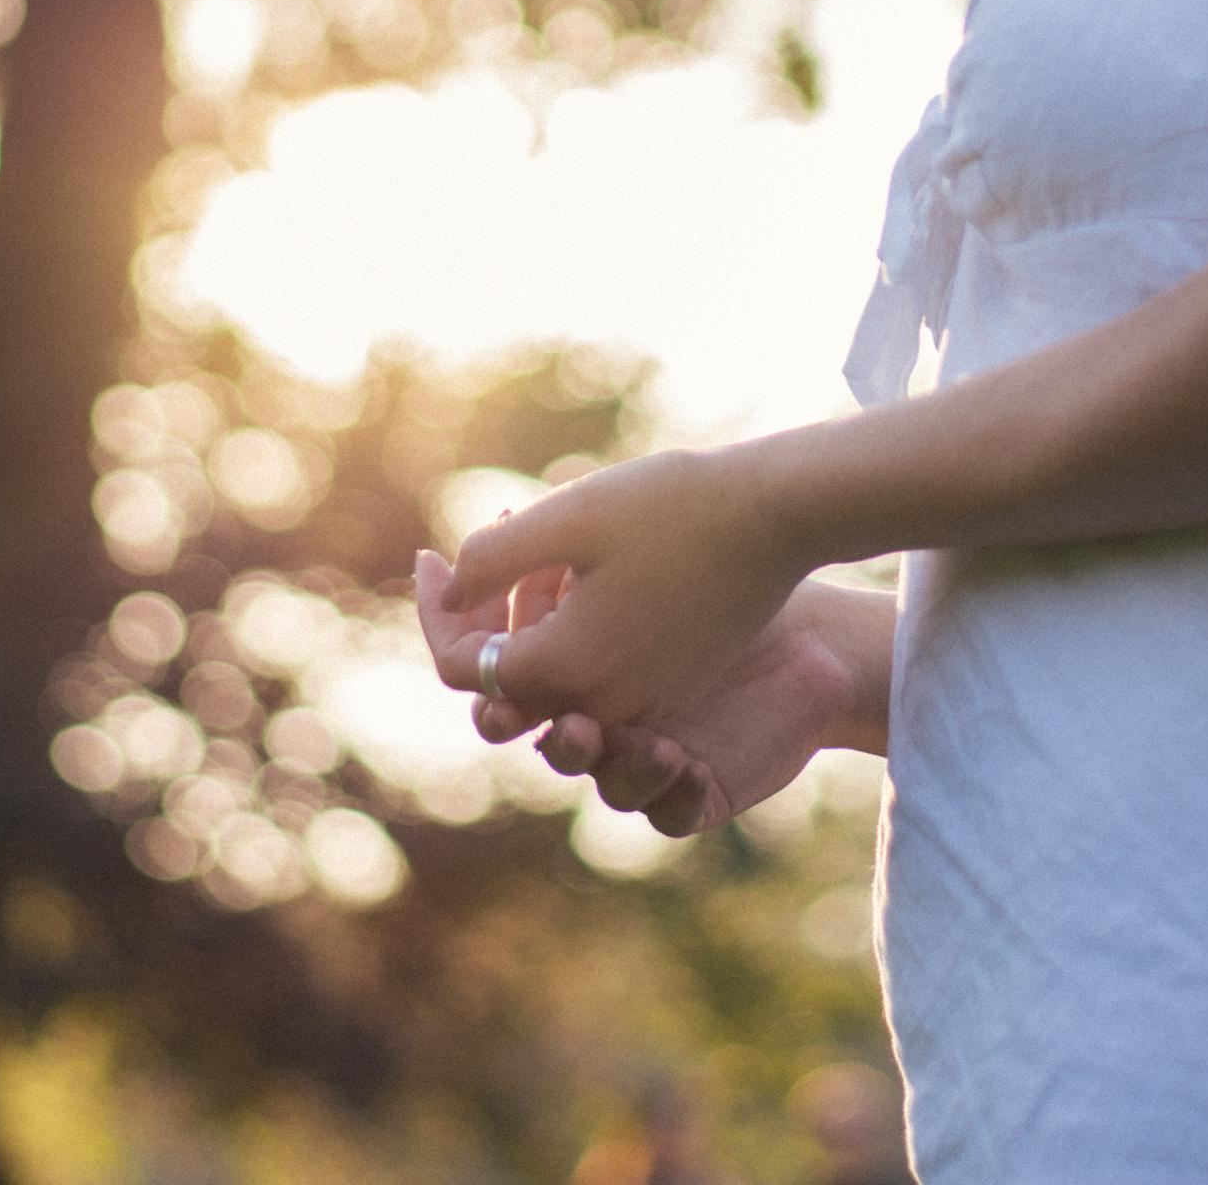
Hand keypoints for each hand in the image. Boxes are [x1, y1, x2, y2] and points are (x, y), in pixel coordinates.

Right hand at [414, 555, 865, 837]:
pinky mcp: (701, 784)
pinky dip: (677, 793)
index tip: (491, 667)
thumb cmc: (705, 561)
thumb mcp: (613, 543)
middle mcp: (602, 719)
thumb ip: (538, 562)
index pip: (505, 694)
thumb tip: (459, 572)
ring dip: (619, 765)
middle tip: (571, 721)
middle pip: (557, 746)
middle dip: (556, 736)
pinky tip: (690, 764)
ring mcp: (652, 755)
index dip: (489, 685)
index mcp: (569, 665)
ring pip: (614, 783)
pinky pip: (677, 810)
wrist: (806, 606)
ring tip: (643, 741)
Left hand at [424, 446, 805, 730]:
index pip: (463, 667)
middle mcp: (603, 701)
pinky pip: (599, 663)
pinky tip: (594, 558)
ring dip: (531, 607)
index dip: (434, 609)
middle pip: (506, 674)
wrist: (780, 515)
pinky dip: (577, 618)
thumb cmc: (674, 506)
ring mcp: (644, 696)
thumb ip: (491, 559)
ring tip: (548, 536)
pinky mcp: (674, 678)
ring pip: (554, 666)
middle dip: (484, 606)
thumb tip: (452, 589)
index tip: (426, 557)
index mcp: (566, 670)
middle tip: (495, 536)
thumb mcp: (567, 516)